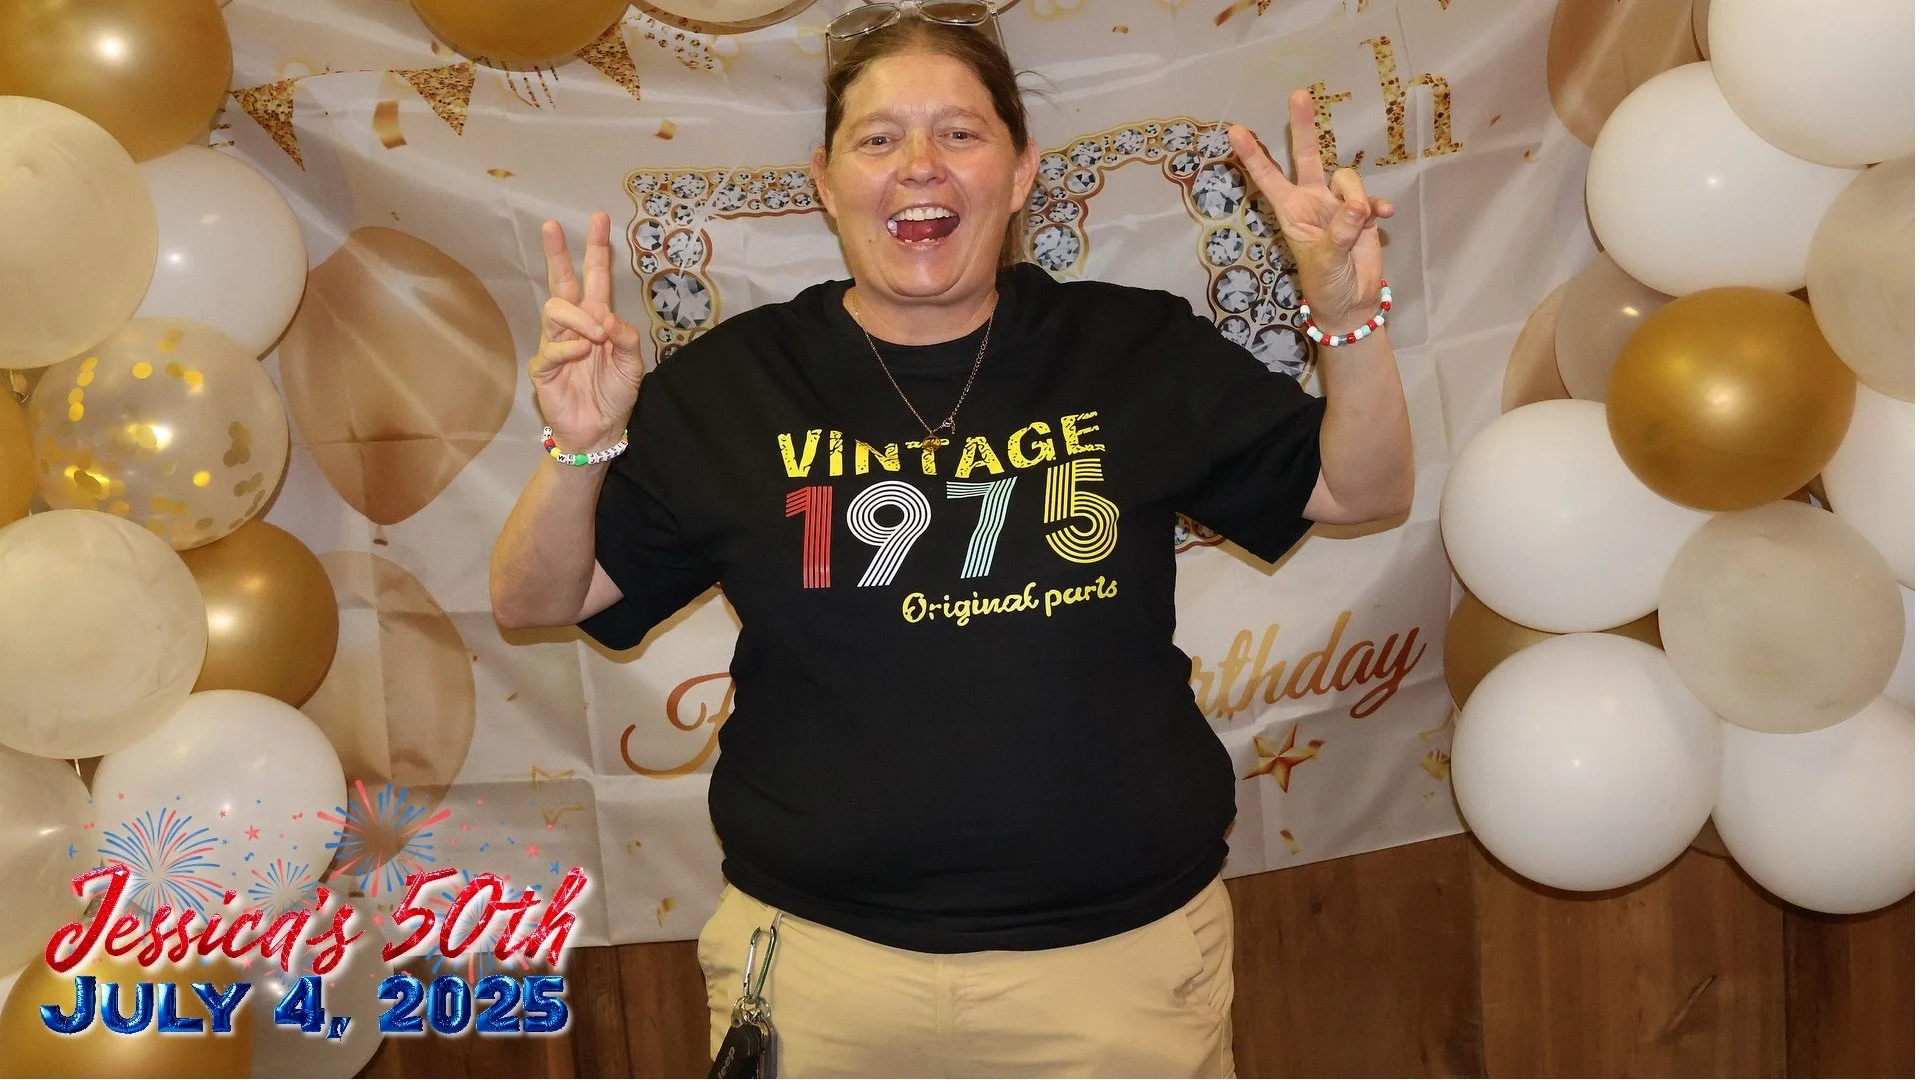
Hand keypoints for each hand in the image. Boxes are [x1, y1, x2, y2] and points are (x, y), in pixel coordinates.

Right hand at [531, 211, 645, 450]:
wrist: (600, 430)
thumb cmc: (614, 394)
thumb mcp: (633, 365)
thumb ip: (627, 339)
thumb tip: (609, 318)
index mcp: (597, 319)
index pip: (594, 278)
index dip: (596, 250)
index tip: (600, 219)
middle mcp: (574, 326)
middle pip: (560, 282)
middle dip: (557, 253)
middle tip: (552, 225)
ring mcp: (556, 344)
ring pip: (555, 311)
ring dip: (578, 319)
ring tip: (596, 337)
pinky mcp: (544, 368)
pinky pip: (550, 349)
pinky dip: (568, 348)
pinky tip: (583, 352)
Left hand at [1228, 90, 1394, 331]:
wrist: (1352, 302)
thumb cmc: (1325, 284)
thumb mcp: (1325, 261)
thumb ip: (1340, 232)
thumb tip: (1356, 205)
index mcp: (1291, 211)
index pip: (1268, 178)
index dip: (1253, 155)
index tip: (1234, 130)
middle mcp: (1312, 200)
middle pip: (1307, 156)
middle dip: (1303, 126)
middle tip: (1298, 94)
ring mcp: (1338, 204)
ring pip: (1347, 179)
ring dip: (1356, 199)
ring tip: (1358, 228)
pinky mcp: (1362, 212)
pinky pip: (1371, 197)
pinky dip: (1377, 207)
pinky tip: (1383, 220)